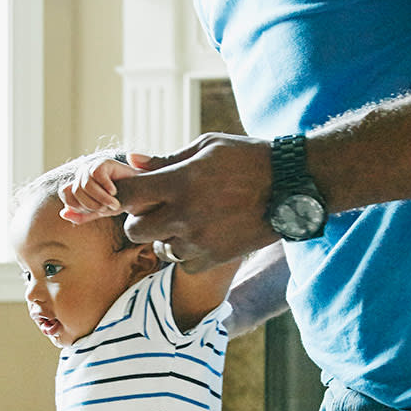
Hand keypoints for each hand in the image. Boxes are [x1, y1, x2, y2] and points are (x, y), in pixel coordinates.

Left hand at [58, 153, 138, 223]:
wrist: (139, 194)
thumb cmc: (118, 201)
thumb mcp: (98, 212)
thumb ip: (81, 215)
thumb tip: (63, 213)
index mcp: (78, 184)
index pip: (66, 194)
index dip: (78, 205)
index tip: (95, 211)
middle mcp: (82, 174)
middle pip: (76, 191)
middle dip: (92, 205)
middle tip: (109, 209)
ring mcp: (92, 166)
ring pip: (86, 185)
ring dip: (101, 199)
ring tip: (114, 204)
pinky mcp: (103, 162)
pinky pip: (97, 175)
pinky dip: (106, 187)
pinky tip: (114, 191)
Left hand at [115, 134, 275, 272]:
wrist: (290, 187)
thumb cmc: (247, 158)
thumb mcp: (206, 147)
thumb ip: (166, 160)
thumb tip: (132, 160)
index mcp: (179, 182)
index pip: (126, 195)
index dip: (121, 194)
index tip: (128, 192)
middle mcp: (184, 215)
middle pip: (134, 230)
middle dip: (140, 219)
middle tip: (159, 208)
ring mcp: (198, 240)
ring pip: (159, 248)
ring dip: (166, 237)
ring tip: (189, 220)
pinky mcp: (213, 258)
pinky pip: (184, 263)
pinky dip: (188, 253)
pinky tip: (204, 235)